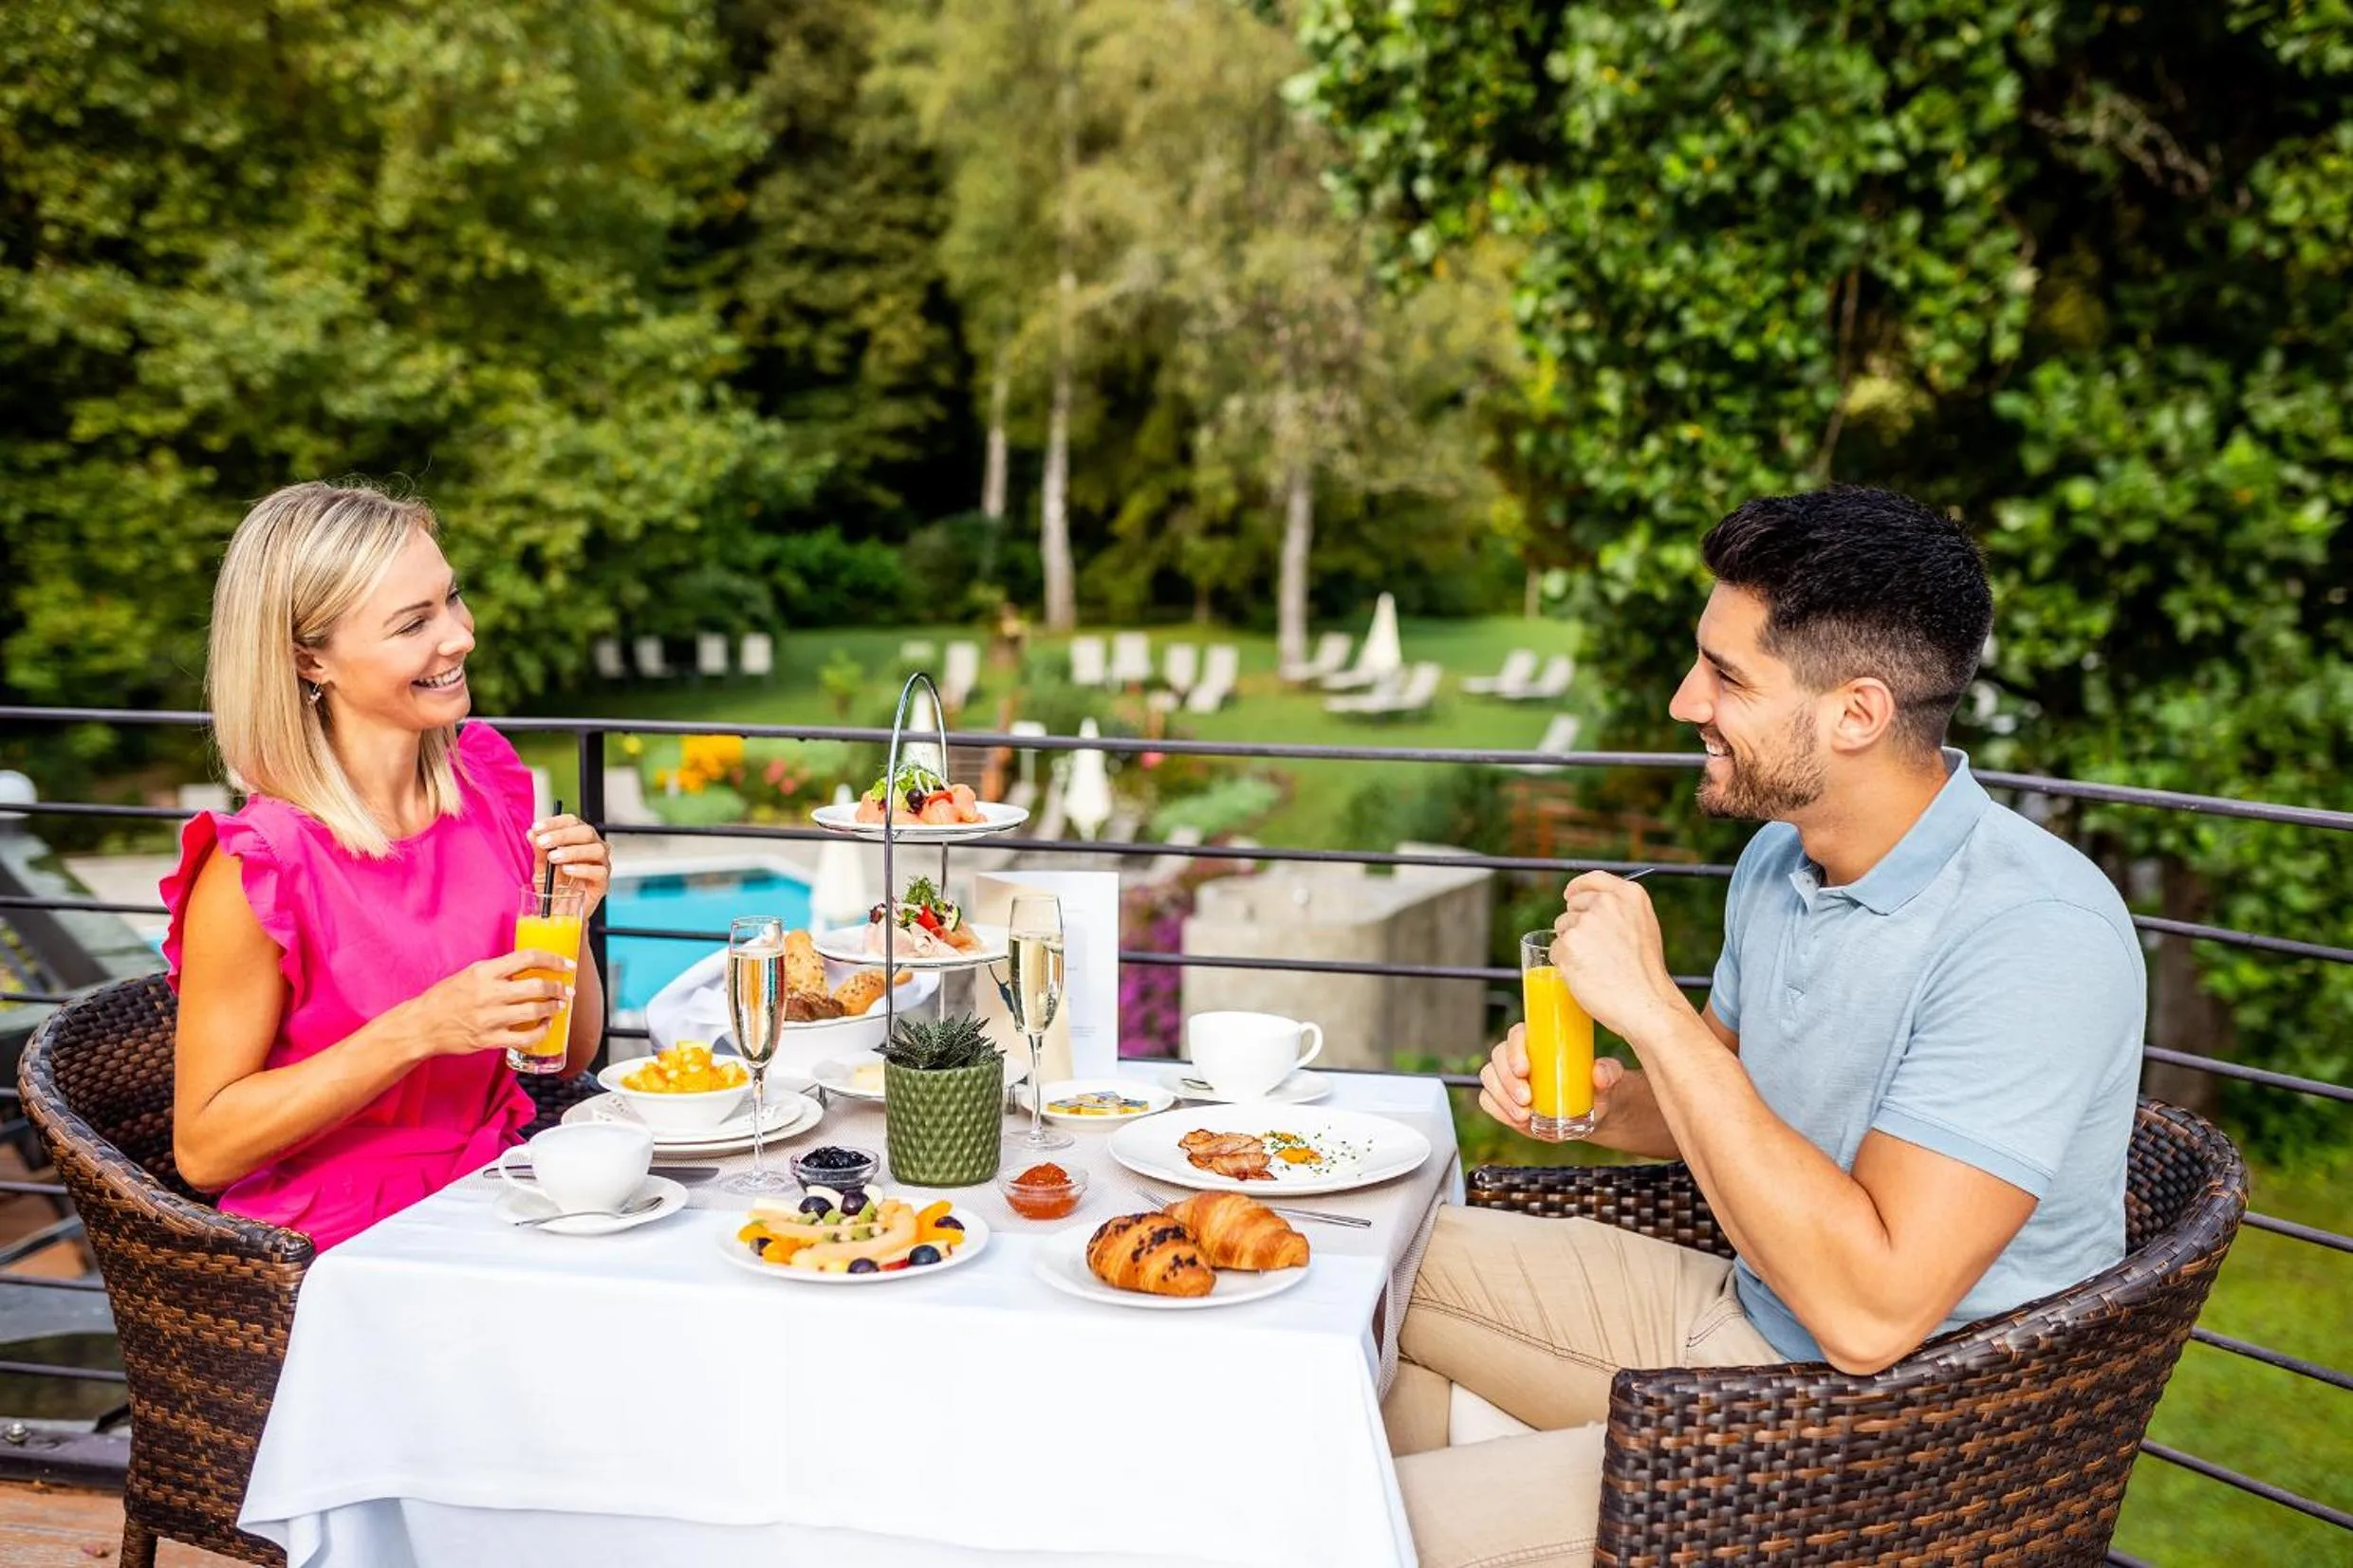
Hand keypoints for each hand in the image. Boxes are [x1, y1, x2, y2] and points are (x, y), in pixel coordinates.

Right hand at [403, 950, 576, 1058]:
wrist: (421, 1025)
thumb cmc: (445, 998)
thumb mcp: (469, 974)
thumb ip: (497, 971)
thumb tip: (528, 968)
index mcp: (483, 972)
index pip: (526, 958)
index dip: (552, 960)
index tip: (566, 964)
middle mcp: (488, 994)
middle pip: (536, 987)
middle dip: (558, 988)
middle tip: (566, 989)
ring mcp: (489, 1019)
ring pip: (534, 1012)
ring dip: (552, 1008)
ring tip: (558, 1006)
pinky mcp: (489, 1040)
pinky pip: (524, 1038)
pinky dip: (540, 1032)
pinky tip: (545, 1026)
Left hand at [532, 814, 610, 914]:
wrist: (558, 915)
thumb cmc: (552, 889)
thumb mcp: (540, 868)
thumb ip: (539, 851)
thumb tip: (532, 833)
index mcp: (578, 839)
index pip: (572, 822)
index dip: (555, 822)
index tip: (537, 828)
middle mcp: (593, 848)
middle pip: (586, 832)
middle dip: (562, 835)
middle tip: (543, 842)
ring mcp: (601, 865)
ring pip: (597, 849)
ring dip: (573, 851)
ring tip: (554, 858)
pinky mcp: (603, 883)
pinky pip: (599, 872)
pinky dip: (582, 869)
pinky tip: (567, 870)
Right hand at [1476, 1023, 1627, 1132]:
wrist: (1593, 1114)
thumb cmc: (1599, 1088)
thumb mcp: (1610, 1079)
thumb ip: (1609, 1073)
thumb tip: (1599, 1074)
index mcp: (1541, 1042)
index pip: (1517, 1035)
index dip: (1515, 1050)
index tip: (1525, 1070)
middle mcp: (1520, 1056)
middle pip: (1498, 1057)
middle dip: (1507, 1080)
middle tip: (1526, 1099)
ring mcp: (1509, 1079)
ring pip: (1489, 1078)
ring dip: (1502, 1097)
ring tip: (1524, 1115)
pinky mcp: (1504, 1100)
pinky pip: (1488, 1100)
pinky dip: (1498, 1111)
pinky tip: (1517, 1120)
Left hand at [1550, 871, 1684, 1040]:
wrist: (1645, 1003)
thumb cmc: (1645, 973)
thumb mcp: (1644, 927)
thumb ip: (1621, 910)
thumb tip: (1592, 906)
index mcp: (1629, 895)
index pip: (1593, 879)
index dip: (1578, 887)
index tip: (1570, 895)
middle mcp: (1606, 903)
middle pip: (1573, 906)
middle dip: (1576, 925)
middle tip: (1596, 951)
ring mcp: (1585, 923)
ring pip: (1562, 930)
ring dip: (1570, 946)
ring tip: (1595, 965)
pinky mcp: (1568, 945)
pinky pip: (1555, 951)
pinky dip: (1564, 964)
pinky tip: (1585, 975)